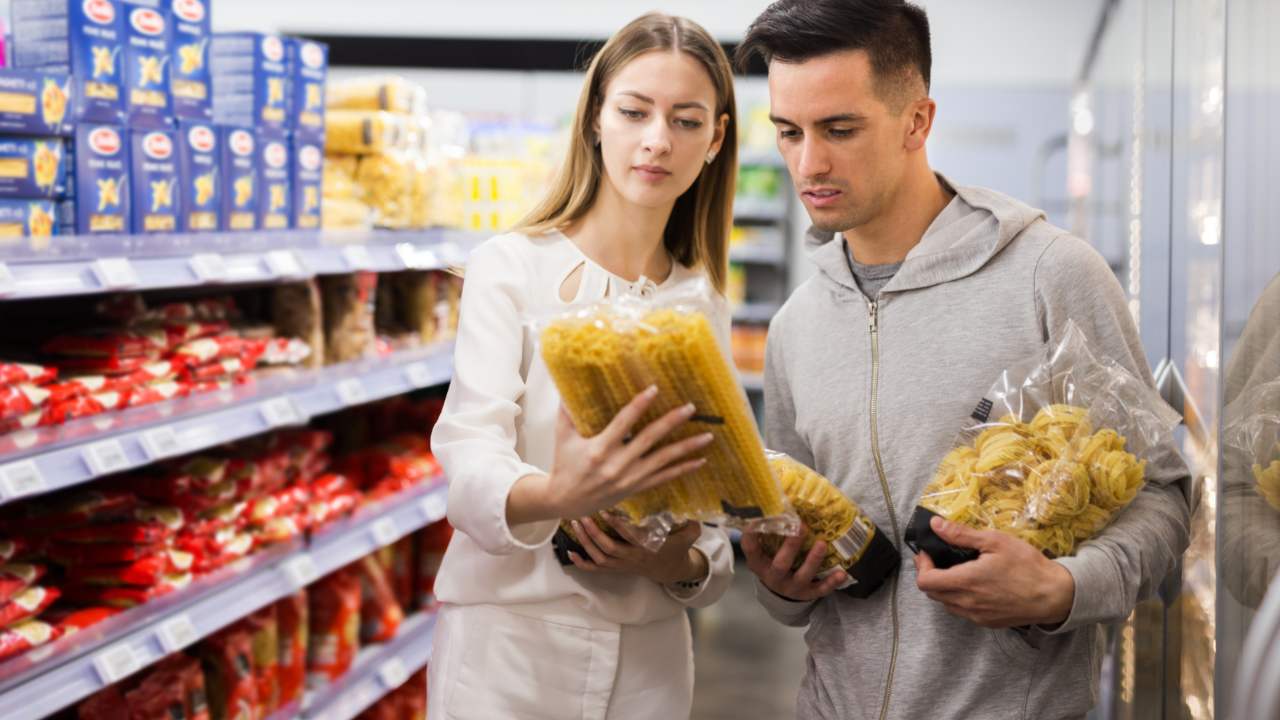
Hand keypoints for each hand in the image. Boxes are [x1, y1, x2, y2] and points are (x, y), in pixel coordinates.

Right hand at [507, 386, 712, 525]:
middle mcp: (617, 464)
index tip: (654, 389)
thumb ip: (567, 412)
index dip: (640, 405)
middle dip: (672, 422)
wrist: (566, 502)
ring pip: (663, 460)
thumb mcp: (562, 437)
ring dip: (686, 448)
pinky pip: (664, 478)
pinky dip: (683, 469)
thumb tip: (567, 386)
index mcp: (599, 449)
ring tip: (707, 436)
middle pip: (650, 439)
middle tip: (690, 408)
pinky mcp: (636, 488)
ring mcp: (629, 478)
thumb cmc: (564, 465)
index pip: (624, 422)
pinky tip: (700, 461)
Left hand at [566, 517, 706, 585]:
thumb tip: (692, 509)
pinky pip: (596, 569)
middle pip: (609, 548)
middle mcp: (633, 557)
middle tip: (582, 515)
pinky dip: (582, 562)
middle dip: (594, 533)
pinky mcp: (616, 568)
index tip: (606, 510)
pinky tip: (570, 552)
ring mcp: (623, 565)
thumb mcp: (689, 536)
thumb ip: (691, 523)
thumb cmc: (677, 548)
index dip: (618, 525)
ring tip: (575, 524)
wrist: (672, 570)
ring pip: (600, 557)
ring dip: (585, 542)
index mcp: (648, 548)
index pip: (631, 537)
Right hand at [740, 525, 846, 601]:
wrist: (779, 592)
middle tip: (801, 527)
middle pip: (780, 564)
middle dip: (791, 546)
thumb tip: (776, 496)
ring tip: (822, 543)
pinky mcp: (806, 594)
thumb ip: (767, 531)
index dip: (752, 535)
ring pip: (802, 576)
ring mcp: (790, 587)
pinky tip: (841, 573)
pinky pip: (820, 589)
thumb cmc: (771, 561)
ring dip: (813, 560)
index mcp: (759, 563)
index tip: (757, 519)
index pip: (751, 549)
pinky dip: (831, 582)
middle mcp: (773, 577)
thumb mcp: (764, 550)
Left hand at [914, 516, 1075, 627]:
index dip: (921, 565)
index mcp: (966, 582)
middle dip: (929, 574)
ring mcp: (976, 616)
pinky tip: (971, 584)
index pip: (925, 581)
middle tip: (937, 558)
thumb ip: (961, 535)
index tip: (928, 552)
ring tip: (954, 570)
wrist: (1055, 595)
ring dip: (943, 587)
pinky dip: (958, 597)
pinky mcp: (987, 622)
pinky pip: (962, 611)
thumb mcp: (994, 541)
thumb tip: (936, 524)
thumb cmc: (1027, 565)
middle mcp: (967, 603)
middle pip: (932, 593)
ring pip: (946, 603)